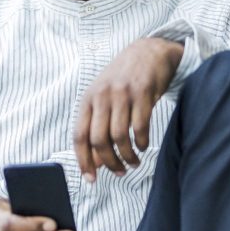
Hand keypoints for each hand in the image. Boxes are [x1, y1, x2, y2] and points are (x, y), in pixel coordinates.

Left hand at [73, 36, 183, 182]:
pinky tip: (143, 146)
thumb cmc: (125, 80)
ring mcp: (122, 93)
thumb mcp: (105, 99)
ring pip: (119, 136)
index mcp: (88, 99)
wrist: (149, 51)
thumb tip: (96, 161)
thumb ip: (99, 126)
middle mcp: (102, 96)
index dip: (84, 161)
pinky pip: (140, 126)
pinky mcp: (143, 92)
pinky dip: (141, 142)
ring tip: (134, 162)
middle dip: (109, 162)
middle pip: (99, 140)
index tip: (92, 179)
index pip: (80, 136)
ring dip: (127, 155)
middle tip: (119, 172)